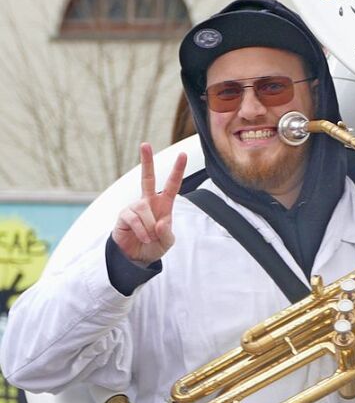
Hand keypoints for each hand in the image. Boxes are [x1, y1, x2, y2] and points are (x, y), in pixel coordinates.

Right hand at [112, 143, 186, 264]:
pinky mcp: (123, 216)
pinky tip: (142, 237)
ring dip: (150, 228)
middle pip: (146, 178)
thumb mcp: (167, 242)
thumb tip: (160, 222)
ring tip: (149, 238)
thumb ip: (167, 232)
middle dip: (146, 161)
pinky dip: (141, 231)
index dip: (177, 170)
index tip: (183, 155)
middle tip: (145, 144)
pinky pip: (134, 219)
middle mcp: (148, 202)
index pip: (172, 184)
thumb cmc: (154, 246)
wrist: (136, 258)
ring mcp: (134, 207)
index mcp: (164, 204)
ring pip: (144, 209)